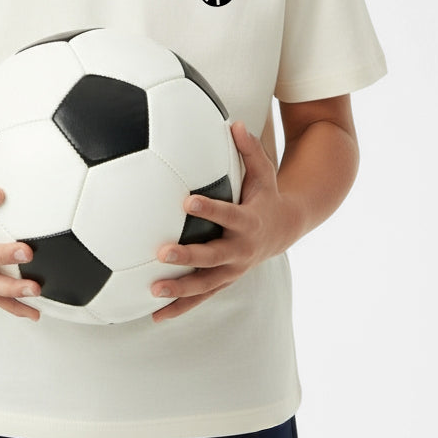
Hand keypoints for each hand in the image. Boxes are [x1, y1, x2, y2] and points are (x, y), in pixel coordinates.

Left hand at [150, 121, 300, 321]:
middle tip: (162, 252)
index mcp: (249, 221)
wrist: (285, 229)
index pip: (228, 215)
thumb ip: (249, 149)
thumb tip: (235, 122)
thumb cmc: (266, 194)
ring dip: (180, 289)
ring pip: (206, 284)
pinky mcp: (225, 281)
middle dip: (189, 257)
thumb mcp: (264, 171)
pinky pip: (201, 297)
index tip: (186, 202)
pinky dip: (180, 308)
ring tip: (153, 289)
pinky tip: (154, 316)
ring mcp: (233, 270)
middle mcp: (241, 250)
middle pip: (214, 257)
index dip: (209, 209)